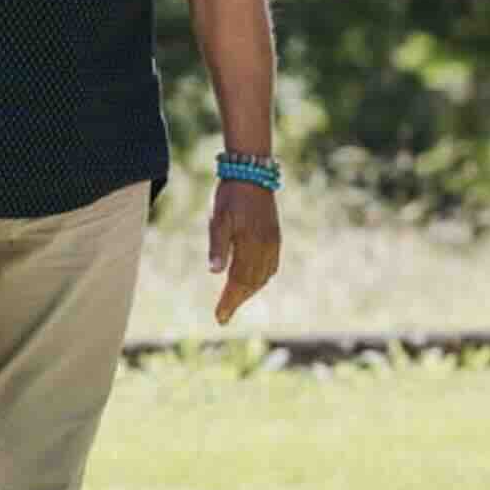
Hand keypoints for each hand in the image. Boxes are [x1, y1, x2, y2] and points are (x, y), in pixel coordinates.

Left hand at [208, 179, 281, 326]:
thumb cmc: (229, 195)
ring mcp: (272, 242)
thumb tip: (215, 273)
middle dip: (237, 301)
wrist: (251, 171)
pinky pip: (271, 265)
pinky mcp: (275, 236)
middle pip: (252, 283)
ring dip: (249, 291)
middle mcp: (265, 247)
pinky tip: (253, 281)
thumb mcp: (218, 219)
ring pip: (263, 276)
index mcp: (250, 244)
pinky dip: (261, 278)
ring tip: (234, 301)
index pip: (239, 281)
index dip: (229, 301)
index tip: (219, 318)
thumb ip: (218, 246)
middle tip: (223, 315)